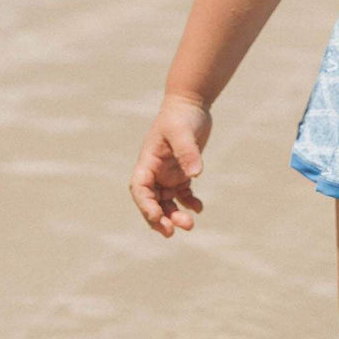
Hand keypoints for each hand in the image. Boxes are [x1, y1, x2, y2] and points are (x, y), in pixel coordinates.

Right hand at [129, 94, 211, 236]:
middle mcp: (155, 171)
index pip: (140, 189)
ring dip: (175, 215)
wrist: (191, 105)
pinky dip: (189, 203)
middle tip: (172, 232)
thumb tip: (195, 174)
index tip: (156, 216)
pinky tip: (199, 208)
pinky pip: (183, 195)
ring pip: (167, 202)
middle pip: (151, 201)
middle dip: (159, 218)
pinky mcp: (182, 173)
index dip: (145, 205)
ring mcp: (167, 174)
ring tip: (189, 225)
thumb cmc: (182, 116)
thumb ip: (188, 152)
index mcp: (147, 162)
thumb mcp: (183, 132)